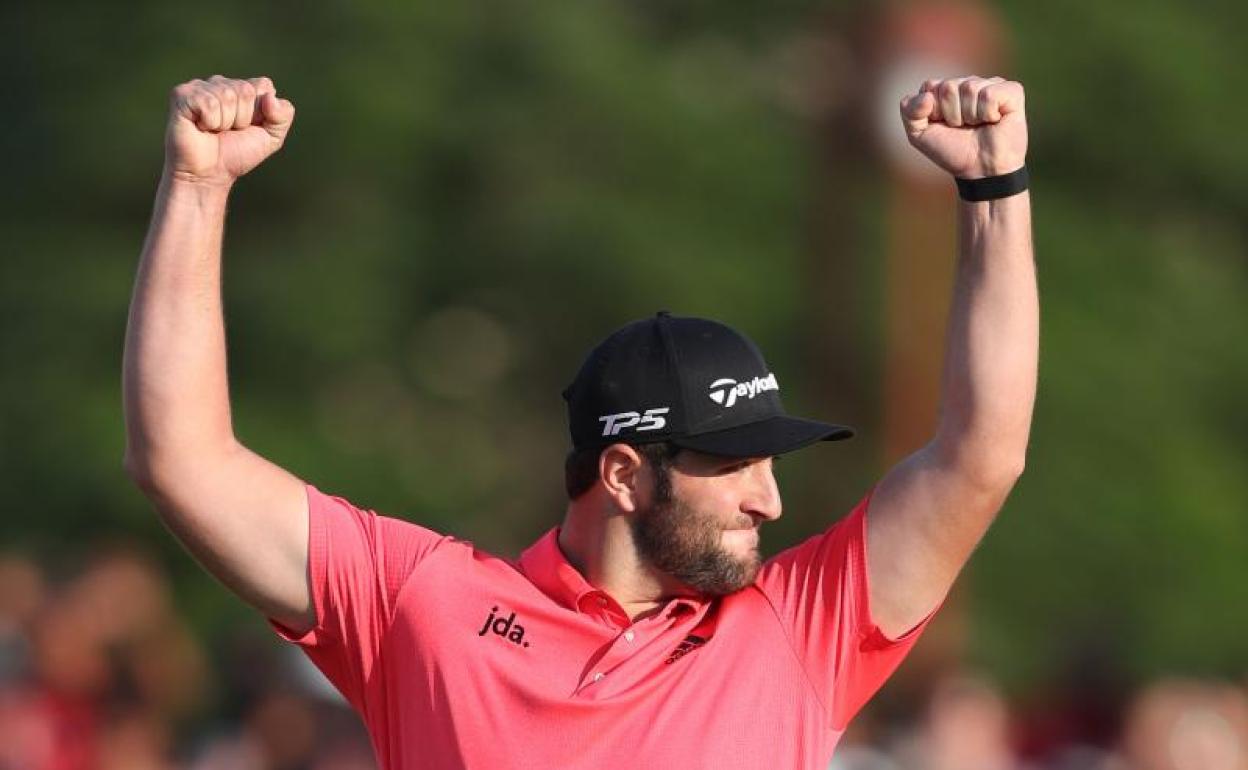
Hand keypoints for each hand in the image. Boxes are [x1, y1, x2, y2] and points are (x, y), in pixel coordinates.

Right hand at [164, 75, 295, 186]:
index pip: (264, 86)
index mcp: (243, 88)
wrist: (209, 174)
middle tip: (228, 132)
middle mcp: (221, 83)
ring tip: (214, 131)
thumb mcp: (271, 138)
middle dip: (242, 118)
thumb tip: (271, 97)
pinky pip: (207, 103)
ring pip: (227, 96)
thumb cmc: (236, 154)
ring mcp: (200, 86)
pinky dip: (209, 121)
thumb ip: (283, 116)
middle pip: (245, 90)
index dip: (260, 113)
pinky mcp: (182, 94)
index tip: (248, 128)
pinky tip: (200, 127)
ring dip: (224, 122)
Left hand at [900, 76, 1026, 178]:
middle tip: (963, 127)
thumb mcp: (919, 135)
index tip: (943, 126)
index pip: (930, 86)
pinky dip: (988, 113)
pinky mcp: (1012, 91)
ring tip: (979, 125)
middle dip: (952, 114)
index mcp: (946, 89)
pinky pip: (990, 94)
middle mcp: (968, 83)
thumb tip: (927, 96)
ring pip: (970, 88)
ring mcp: (990, 84)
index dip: (934, 111)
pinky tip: (994, 120)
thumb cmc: (952, 151)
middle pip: (948, 87)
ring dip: (971, 116)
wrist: (981, 170)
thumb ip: (909, 112)